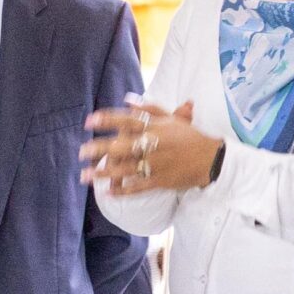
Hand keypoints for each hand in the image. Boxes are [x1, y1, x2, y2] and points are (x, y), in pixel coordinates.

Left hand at [82, 99, 219, 191]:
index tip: (89, 121)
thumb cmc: (189, 137)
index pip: (129, 121)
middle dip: (101, 149)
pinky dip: (124, 191)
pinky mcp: (161, 181)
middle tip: (81, 152)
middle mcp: (155, 145)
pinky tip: (108, 193)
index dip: (108, 120)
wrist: (212, 159)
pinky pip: (139, 187)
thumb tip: (128, 100)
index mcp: (157, 128)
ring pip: (127, 169)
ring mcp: (158, 165)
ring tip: (85, 175)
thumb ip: (149, 109)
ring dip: (104, 173)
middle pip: (124, 146)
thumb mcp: (172, 119)